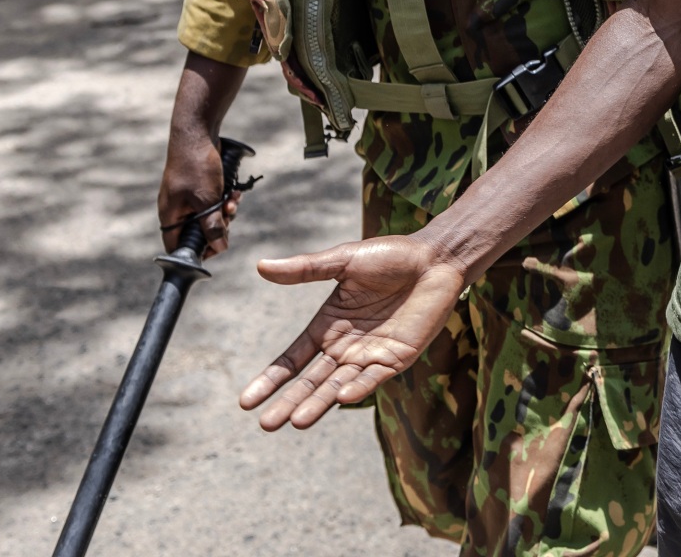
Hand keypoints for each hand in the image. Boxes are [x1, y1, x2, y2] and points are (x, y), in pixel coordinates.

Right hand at [157, 121, 238, 255]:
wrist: (197, 132)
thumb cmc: (196, 166)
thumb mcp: (207, 200)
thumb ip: (212, 226)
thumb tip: (219, 248)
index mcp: (170, 216)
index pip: (178, 246)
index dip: (197, 251)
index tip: (217, 248)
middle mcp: (177, 209)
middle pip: (199, 232)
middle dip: (218, 225)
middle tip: (229, 214)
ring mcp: (187, 197)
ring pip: (209, 216)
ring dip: (225, 211)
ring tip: (233, 199)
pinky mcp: (199, 187)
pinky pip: (213, 202)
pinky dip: (224, 199)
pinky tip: (234, 192)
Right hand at [241, 235, 467, 429]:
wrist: (435, 259)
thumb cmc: (391, 256)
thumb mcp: (344, 260)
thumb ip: (306, 269)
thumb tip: (261, 265)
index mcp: (327, 325)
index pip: (292, 359)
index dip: (270, 379)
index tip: (245, 402)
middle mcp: (344, 345)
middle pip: (310, 381)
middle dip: (288, 402)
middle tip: (266, 425)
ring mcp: (370, 355)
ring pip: (337, 386)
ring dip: (318, 403)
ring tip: (296, 421)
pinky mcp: (396, 358)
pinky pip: (373, 378)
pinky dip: (358, 388)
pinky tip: (341, 397)